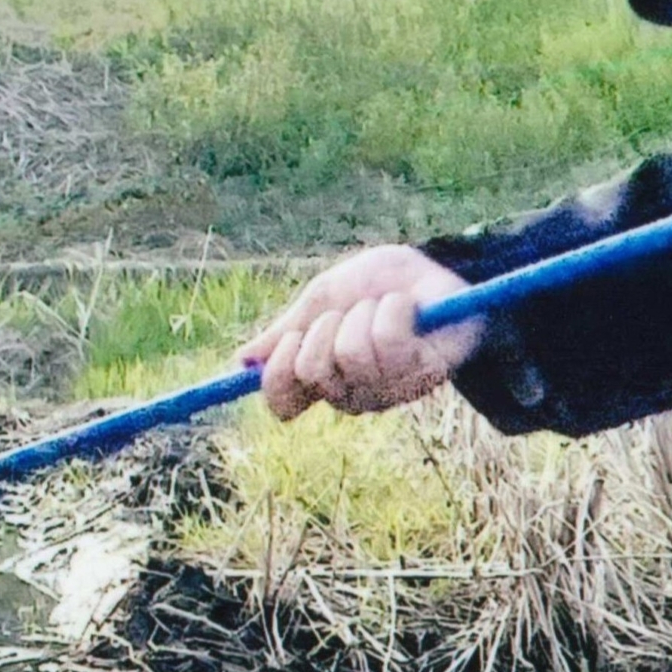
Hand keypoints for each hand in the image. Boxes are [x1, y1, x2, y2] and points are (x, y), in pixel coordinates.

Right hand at [239, 244, 479, 422]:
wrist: (430, 268)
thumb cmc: (376, 286)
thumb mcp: (322, 300)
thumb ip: (286, 331)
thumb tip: (241, 361)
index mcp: (321, 378)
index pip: (283, 404)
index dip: (276, 375)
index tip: (288, 340)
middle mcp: (350, 393)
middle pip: (311, 371)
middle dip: (323, 326)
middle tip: (344, 312)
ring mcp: (386, 390)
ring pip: (350, 353)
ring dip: (362, 314)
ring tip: (380, 307)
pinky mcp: (420, 377)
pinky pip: (387, 341)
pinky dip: (392, 309)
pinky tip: (406, 308)